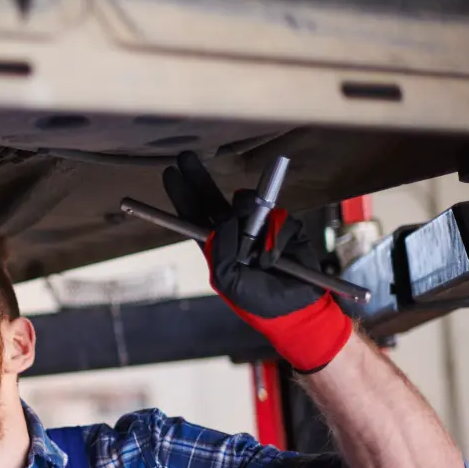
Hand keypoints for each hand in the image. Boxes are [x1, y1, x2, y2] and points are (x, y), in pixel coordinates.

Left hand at [162, 151, 351, 372]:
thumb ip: (221, 254)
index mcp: (218, 247)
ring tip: (256, 250)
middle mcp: (236, 233)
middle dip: (199, 179)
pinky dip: (277, 239)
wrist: (297, 308)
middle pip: (213, 200)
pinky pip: (279, 219)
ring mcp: (261, 227)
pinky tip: (275, 259)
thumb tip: (223, 223)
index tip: (170, 174)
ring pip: (248, 204)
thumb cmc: (259, 302)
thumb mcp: (229, 283)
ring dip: (249, 220)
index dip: (183, 197)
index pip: (195, 218)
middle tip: (185, 159)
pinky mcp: (286, 226)